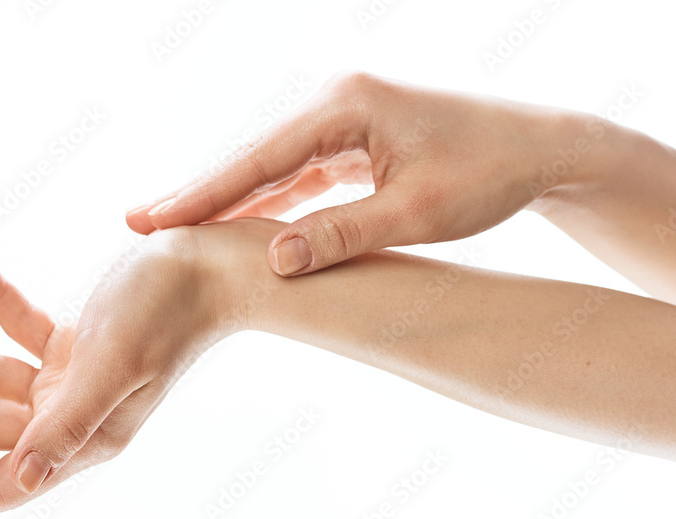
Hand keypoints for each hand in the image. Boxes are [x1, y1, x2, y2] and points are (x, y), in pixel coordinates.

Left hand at [0, 233, 225, 518]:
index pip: (10, 480)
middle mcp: (77, 417)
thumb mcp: (113, 364)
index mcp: (89, 436)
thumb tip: (25, 481)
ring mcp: (74, 381)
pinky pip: (21, 328)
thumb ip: (68, 423)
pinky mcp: (76, 346)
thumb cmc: (171, 312)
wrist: (211, 265)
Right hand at [125, 71, 584, 275]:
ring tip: (172, 230)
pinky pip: (298, 175)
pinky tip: (237, 227)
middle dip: (199, 194)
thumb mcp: (416, 212)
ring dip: (228, 201)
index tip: (153, 221)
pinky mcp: (353, 139)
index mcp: (345, 105)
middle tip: (136, 225)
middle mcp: (335, 101)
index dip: (204, 194)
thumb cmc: (489, 175)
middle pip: (253, 157)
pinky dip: (268, 203)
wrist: (539, 148)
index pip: (259, 158)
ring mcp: (343, 118)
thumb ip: (342, 234)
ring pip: (271, 168)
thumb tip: (272, 260)